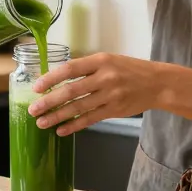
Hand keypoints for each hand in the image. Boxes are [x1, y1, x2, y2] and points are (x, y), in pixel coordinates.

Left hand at [26, 53, 166, 135]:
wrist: (158, 83)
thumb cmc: (129, 69)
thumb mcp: (109, 60)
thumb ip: (87, 68)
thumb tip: (58, 80)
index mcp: (100, 60)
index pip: (70, 69)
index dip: (51, 78)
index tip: (36, 87)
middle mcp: (104, 77)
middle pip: (71, 91)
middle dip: (49, 101)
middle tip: (33, 110)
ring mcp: (110, 95)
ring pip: (78, 107)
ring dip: (58, 116)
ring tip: (42, 123)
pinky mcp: (114, 110)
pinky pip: (90, 119)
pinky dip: (74, 125)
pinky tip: (62, 130)